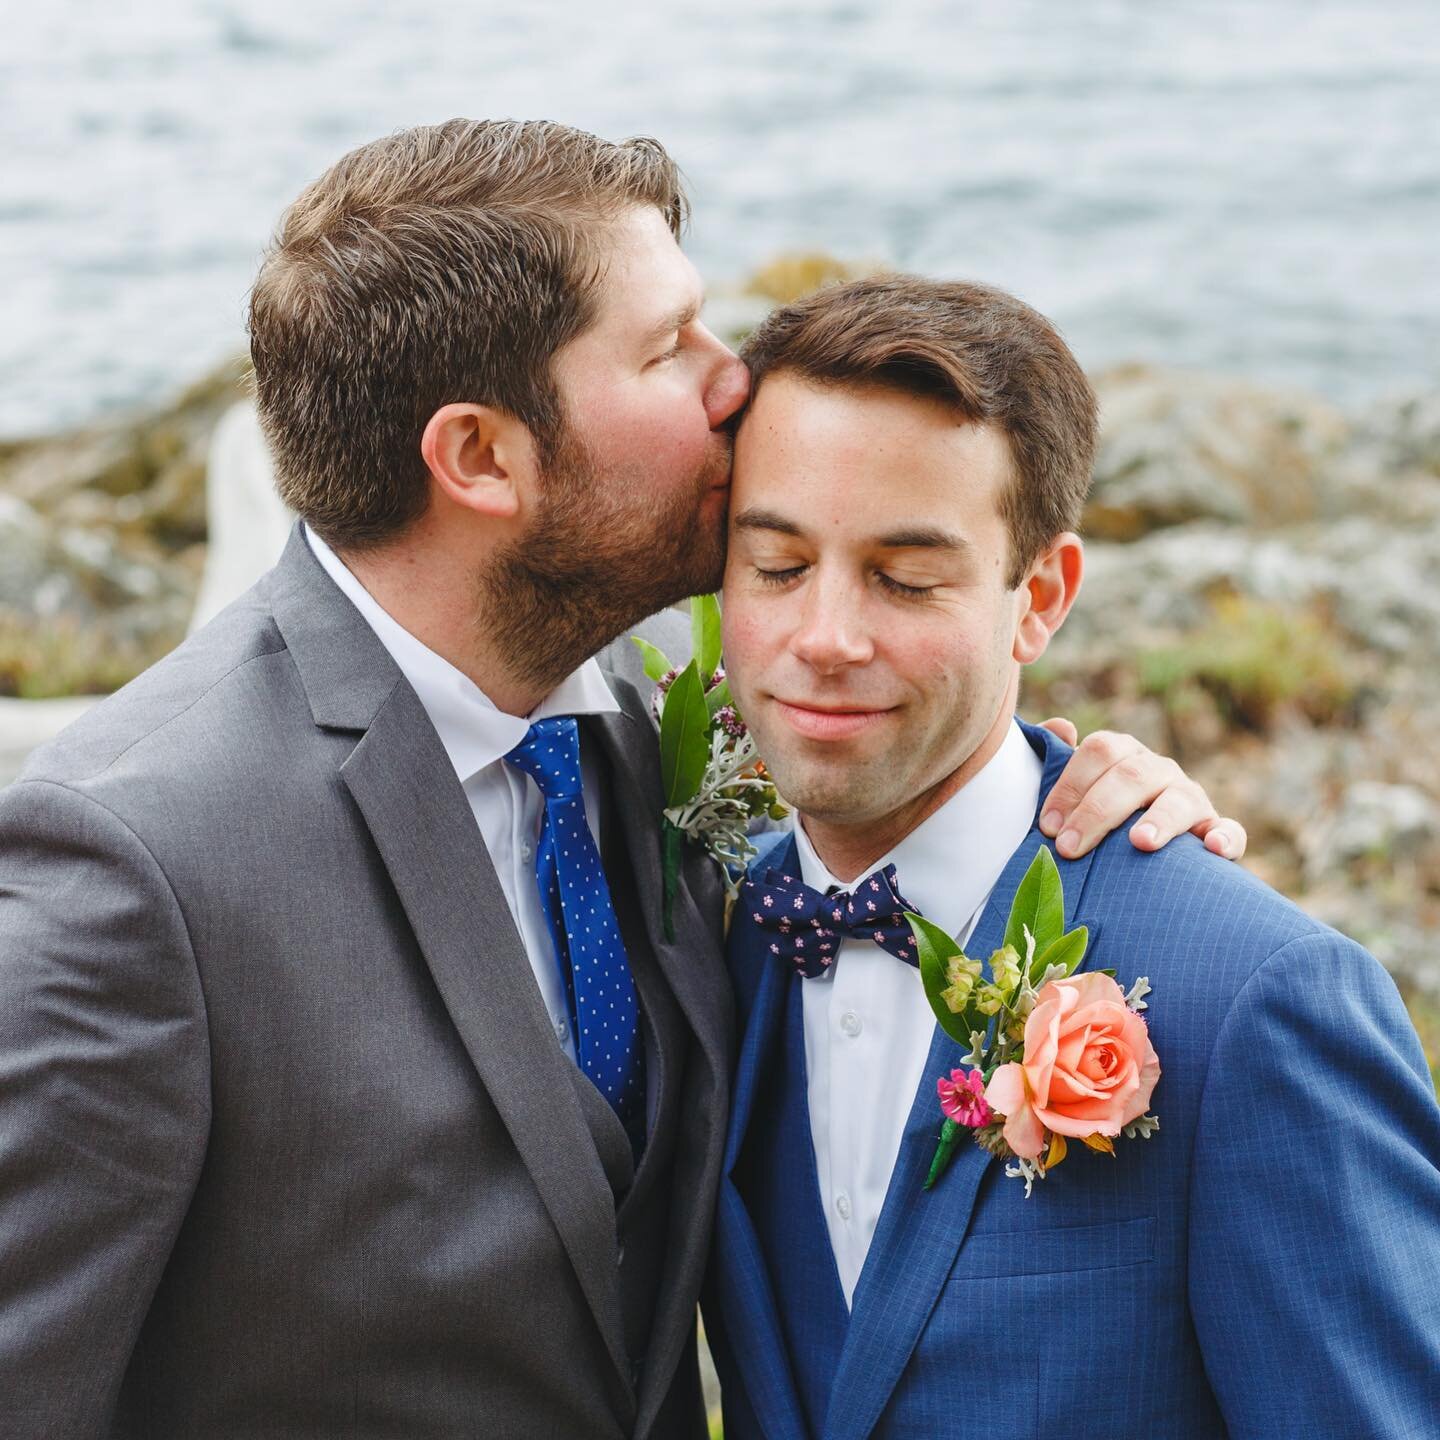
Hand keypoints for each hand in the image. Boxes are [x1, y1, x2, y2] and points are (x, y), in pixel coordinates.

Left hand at [1035, 719, 1246, 860]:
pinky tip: (1212, 849)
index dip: (1070, 785)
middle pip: (1133, 775)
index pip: (1100, 751)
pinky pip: (1229, 830)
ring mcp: (1190, 799)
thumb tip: (1061, 727)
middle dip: (1098, 811)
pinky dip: (1225, 838)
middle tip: (1070, 847)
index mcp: (1123, 755)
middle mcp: (1159, 771)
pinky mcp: (1214, 831)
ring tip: (1140, 842)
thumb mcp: (1075, 788)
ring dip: (1160, 819)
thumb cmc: (1095, 817)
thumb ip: (1060, 759)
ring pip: (1179, 800)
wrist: (1136, 854)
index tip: (1048, 825)